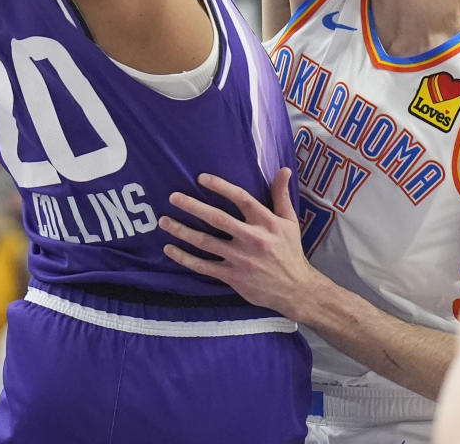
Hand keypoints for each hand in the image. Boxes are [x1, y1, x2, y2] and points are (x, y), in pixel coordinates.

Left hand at [159, 167, 314, 317]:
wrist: (295, 290)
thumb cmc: (290, 251)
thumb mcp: (289, 221)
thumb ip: (281, 194)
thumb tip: (283, 169)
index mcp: (266, 222)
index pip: (242, 199)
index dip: (221, 187)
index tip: (201, 178)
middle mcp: (252, 239)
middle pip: (218, 219)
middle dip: (193, 207)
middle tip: (173, 197)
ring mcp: (241, 259)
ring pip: (206, 243)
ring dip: (183, 231)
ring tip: (164, 221)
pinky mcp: (233, 277)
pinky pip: (204, 266)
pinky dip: (185, 258)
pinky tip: (170, 249)